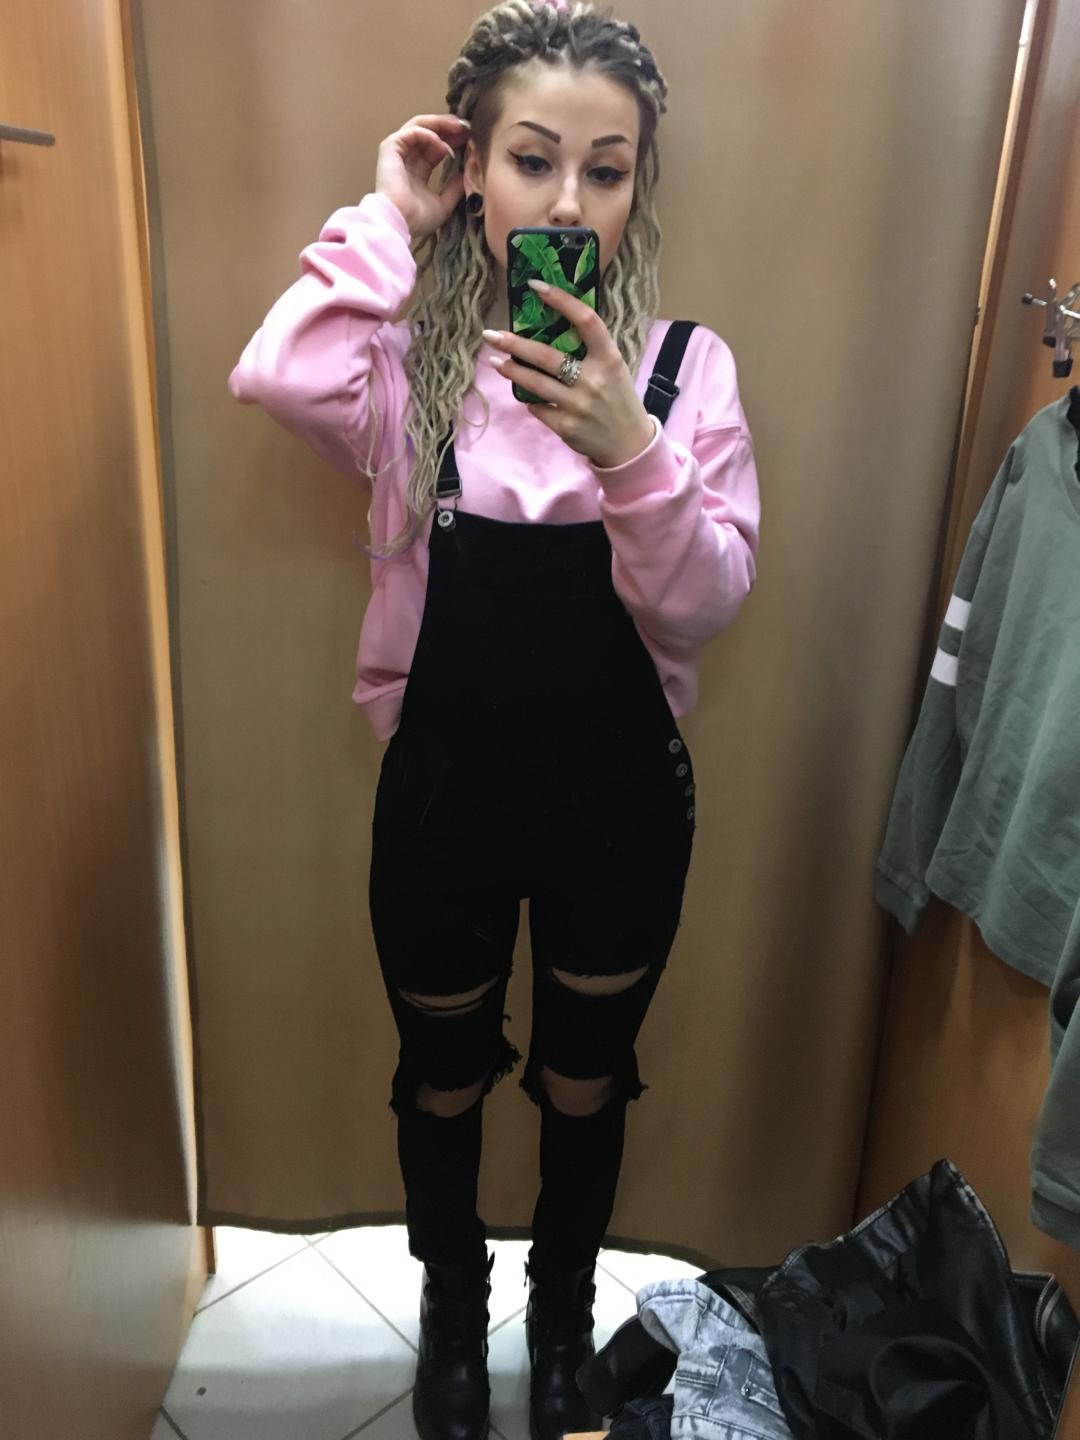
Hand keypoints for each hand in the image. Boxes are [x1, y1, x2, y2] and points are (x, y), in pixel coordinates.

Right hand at [374, 114, 469, 244]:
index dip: (452, 141)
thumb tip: (466, 176)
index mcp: (417, 172)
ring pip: (419, 126)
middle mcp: (406, 159)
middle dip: (448, 128)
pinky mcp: (390, 148)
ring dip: (440, 124)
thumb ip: (454, 189)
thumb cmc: (417, 218)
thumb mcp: (443, 205)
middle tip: (466, 126)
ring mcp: (397, 152)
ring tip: (458, 126)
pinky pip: (411, 132)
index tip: (469, 138)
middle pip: (429, 134)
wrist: (399, 222)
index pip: (436, 149)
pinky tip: (442, 143)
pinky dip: (428, 134)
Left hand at [484, 281, 655, 468]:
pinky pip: (539, 408)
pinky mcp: (567, 426)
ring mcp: (578, 405)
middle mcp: (594, 380)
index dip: (561, 300)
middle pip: (547, 356)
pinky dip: (532, 402)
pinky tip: (528, 398)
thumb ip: (590, 349)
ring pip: (535, 384)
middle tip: (491, 334)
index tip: (535, 286)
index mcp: (609, 358)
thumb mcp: (613, 368)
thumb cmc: (618, 398)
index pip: (586, 320)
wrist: (629, 443)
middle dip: (515, 344)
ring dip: (511, 371)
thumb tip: (552, 324)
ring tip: (496, 361)